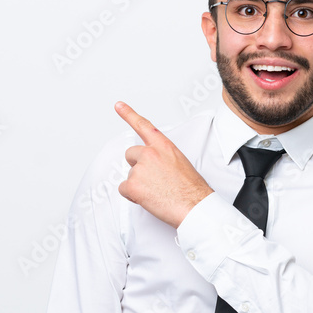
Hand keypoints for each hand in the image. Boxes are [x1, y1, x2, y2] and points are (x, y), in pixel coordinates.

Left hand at [115, 101, 212, 228]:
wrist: (194, 206)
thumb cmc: (192, 189)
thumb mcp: (180, 163)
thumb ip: (163, 158)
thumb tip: (155, 166)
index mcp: (163, 146)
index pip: (143, 126)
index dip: (129, 114)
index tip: (118, 105)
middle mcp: (149, 154)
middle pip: (131, 155)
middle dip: (138, 166)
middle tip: (153, 179)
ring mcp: (140, 169)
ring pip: (129, 176)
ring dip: (139, 184)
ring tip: (157, 192)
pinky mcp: (132, 185)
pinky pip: (124, 189)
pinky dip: (133, 196)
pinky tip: (148, 198)